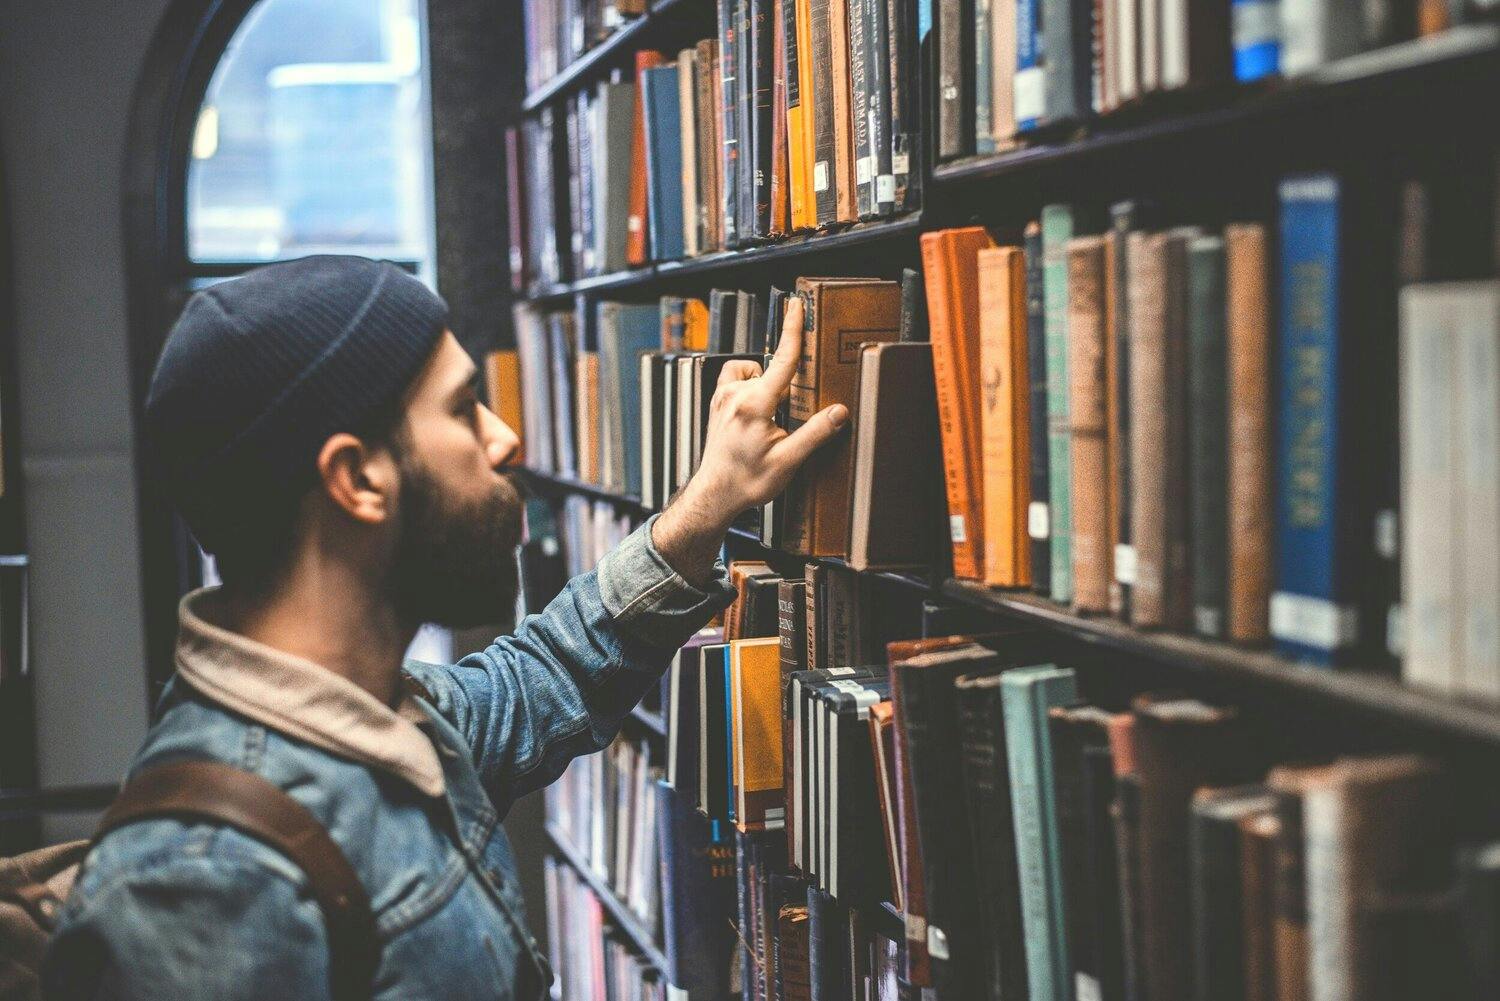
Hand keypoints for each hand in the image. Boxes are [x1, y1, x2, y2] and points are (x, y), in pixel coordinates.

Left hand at [651, 296, 848, 583]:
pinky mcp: (717, 401)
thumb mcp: (788, 461)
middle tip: (785, 423)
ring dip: (767, 387)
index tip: (797, 305)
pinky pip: (738, 378)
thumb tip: (839, 412)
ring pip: (755, 374)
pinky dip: (751, 386)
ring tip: (770, 419)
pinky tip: (757, 410)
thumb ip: (815, 433)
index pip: (782, 360)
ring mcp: (722, 397)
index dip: (793, 331)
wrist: (716, 493)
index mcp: (754, 406)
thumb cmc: (748, 481)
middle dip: (787, 389)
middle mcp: (735, 395)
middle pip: (773, 372)